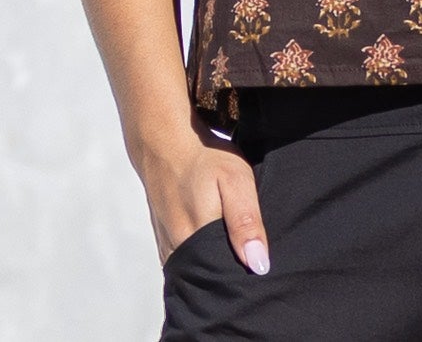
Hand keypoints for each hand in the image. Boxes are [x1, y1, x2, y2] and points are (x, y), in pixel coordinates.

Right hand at [134, 121, 270, 274]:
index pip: (223, 277)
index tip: (257, 266)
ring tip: (229, 242)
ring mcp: (168, 246)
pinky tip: (210, 238)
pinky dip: (198, 255)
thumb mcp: (235, 182)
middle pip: (209, 275)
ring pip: (195, 268)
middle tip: (246, 250)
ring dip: (212, 262)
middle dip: (228, 270)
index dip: (242, 274)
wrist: (165, 143)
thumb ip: (246, 222)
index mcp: (196, 241)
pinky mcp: (163, 239)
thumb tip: (258, 264)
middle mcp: (177, 251)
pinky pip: (184, 259)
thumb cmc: (204, 159)